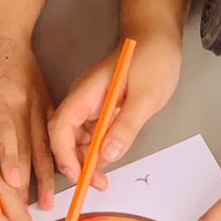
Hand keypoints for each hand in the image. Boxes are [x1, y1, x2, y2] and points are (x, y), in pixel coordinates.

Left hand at [0, 13, 55, 208]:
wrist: (4, 27)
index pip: (6, 134)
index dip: (11, 160)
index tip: (17, 185)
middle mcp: (23, 104)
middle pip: (30, 147)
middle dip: (34, 180)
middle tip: (39, 209)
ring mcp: (38, 103)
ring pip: (47, 143)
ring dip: (52, 172)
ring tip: (55, 198)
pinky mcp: (47, 101)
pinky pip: (58, 131)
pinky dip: (65, 152)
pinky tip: (71, 169)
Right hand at [49, 33, 181, 185]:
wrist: (159, 37)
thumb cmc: (153, 59)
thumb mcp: (146, 95)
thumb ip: (127, 125)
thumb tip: (108, 155)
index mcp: (86, 93)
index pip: (61, 127)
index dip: (64, 154)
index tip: (79, 175)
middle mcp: (83, 101)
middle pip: (65, 136)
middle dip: (75, 163)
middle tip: (97, 183)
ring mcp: (92, 105)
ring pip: (78, 139)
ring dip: (86, 161)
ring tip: (103, 180)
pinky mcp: (103, 110)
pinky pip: (93, 134)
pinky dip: (98, 151)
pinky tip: (110, 159)